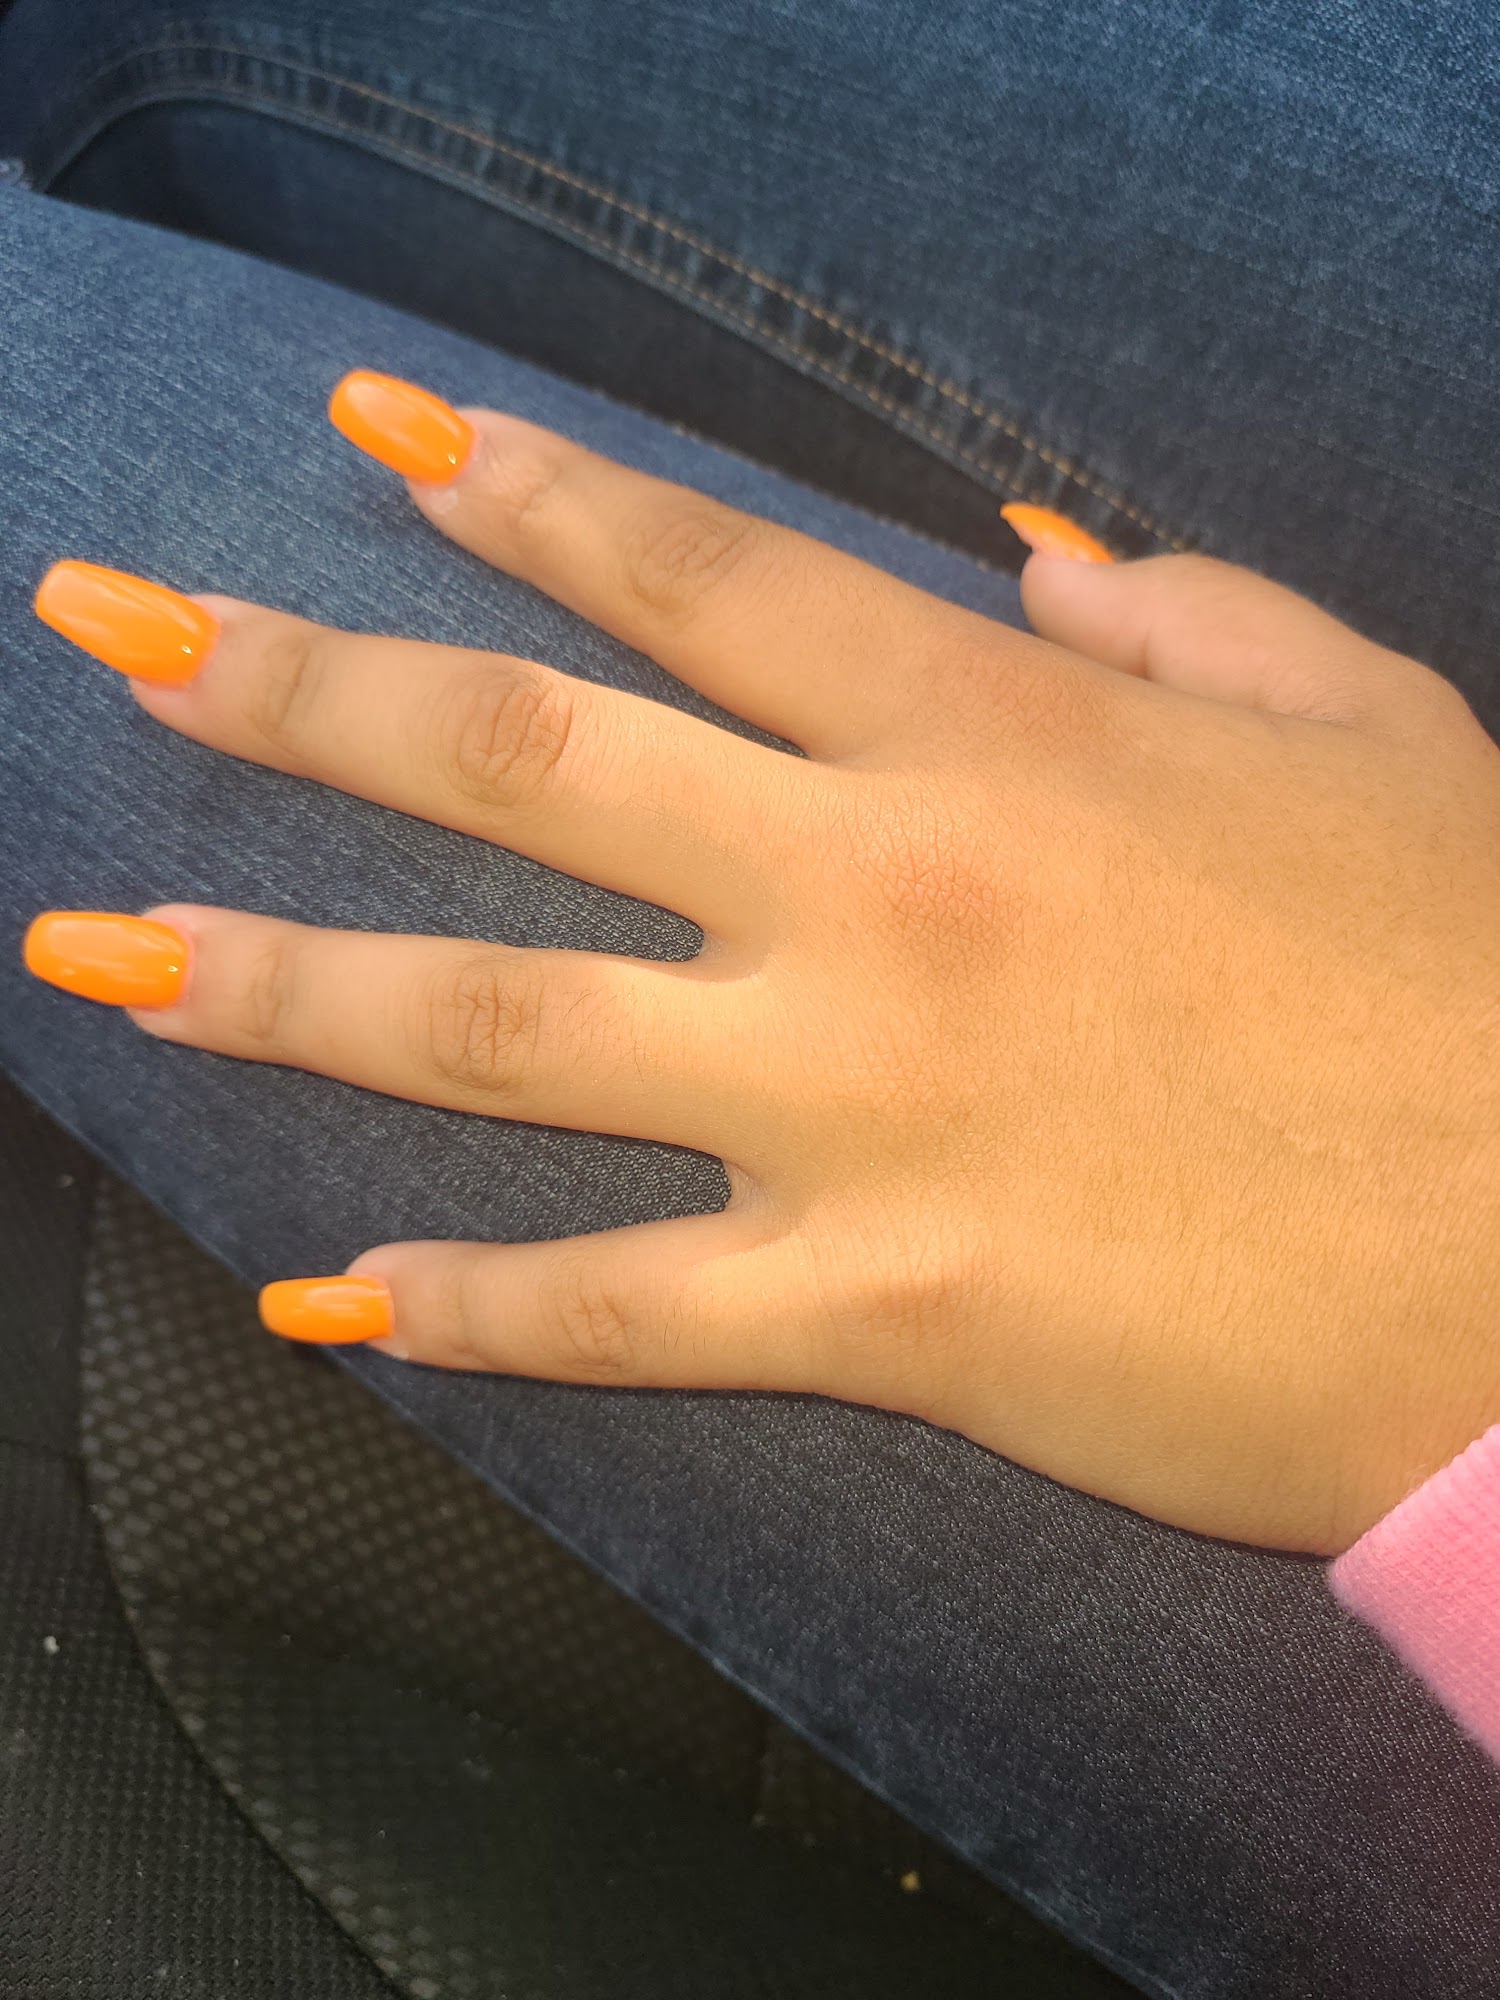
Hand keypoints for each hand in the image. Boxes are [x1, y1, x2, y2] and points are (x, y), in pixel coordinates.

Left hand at [28, 381, 1499, 1553]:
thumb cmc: (1483, 986)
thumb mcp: (1370, 731)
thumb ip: (1189, 613)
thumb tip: (1028, 554)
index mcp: (998, 738)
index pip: (698, 575)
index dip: (520, 492)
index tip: (364, 443)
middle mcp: (878, 896)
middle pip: (520, 759)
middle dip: (293, 682)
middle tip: (118, 632)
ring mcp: (854, 1105)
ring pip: (496, 1025)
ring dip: (279, 979)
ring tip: (103, 955)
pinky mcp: (873, 1308)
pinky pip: (613, 1310)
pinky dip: (456, 1310)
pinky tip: (323, 1298)